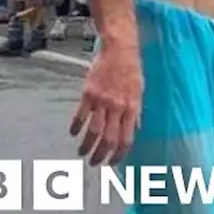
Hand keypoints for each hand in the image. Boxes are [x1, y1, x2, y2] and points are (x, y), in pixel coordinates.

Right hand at [70, 42, 142, 165]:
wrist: (119, 49)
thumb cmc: (131, 69)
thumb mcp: (140, 91)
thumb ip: (137, 111)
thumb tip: (137, 129)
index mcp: (133, 108)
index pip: (127, 139)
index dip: (119, 155)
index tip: (113, 164)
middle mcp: (118, 107)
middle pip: (109, 140)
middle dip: (101, 156)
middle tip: (95, 164)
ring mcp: (102, 101)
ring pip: (93, 132)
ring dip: (87, 146)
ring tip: (82, 154)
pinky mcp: (88, 93)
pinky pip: (80, 115)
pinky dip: (76, 127)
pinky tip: (73, 133)